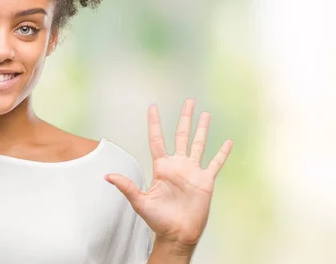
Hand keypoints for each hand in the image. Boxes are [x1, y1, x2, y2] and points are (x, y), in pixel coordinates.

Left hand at [106, 99, 232, 248]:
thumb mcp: (140, 201)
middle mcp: (177, 165)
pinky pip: (215, 163)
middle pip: (181, 135)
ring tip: (206, 114)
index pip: (157, 139)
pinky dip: (222, 153)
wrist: (177, 234)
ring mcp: (192, 171)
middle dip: (185, 118)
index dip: (155, 123)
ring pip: (199, 144)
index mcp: (162, 167)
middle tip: (189, 101)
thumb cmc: (157, 220)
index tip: (153, 107)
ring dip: (203, 129)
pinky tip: (228, 141)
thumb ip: (127, 187)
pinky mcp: (205, 181)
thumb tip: (107, 176)